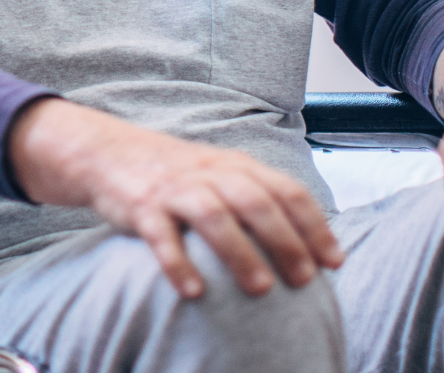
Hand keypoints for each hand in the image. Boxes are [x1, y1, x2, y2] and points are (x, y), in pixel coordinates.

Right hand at [7, 98, 342, 299]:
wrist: (110, 153)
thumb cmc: (177, 173)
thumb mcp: (221, 174)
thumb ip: (258, 196)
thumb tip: (307, 241)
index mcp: (235, 166)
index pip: (285, 190)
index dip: (314, 225)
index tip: (334, 261)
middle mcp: (209, 173)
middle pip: (255, 202)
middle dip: (285, 242)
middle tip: (303, 280)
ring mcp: (175, 188)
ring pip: (213, 216)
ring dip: (240, 253)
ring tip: (260, 289)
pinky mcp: (142, 206)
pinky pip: (160, 235)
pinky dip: (177, 263)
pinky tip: (192, 291)